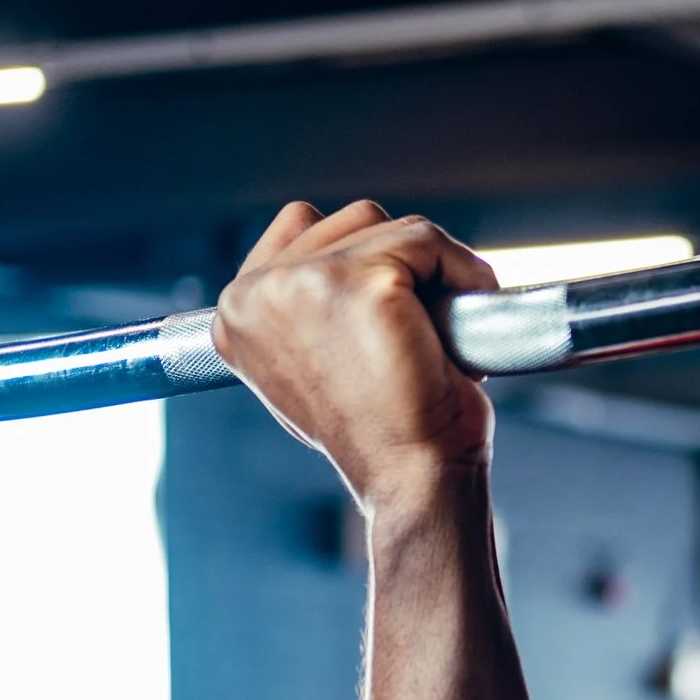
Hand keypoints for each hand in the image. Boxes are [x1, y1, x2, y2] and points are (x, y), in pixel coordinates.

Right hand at [212, 201, 499, 507]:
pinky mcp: (364, 281)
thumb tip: (332, 267)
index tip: (390, 319)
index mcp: (234, 312)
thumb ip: (302, 311)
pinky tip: (463, 324)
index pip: (301, 229)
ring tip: (439, 333)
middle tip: (420, 333)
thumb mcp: (311, 368)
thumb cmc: (380, 433)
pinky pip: (428, 238)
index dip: (363, 263)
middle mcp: (255, 292)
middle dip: (400, 265)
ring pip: (390, 227)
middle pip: (350, 222)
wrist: (413, 476)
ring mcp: (304, 281)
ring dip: (432, 268)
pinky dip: (464, 270)